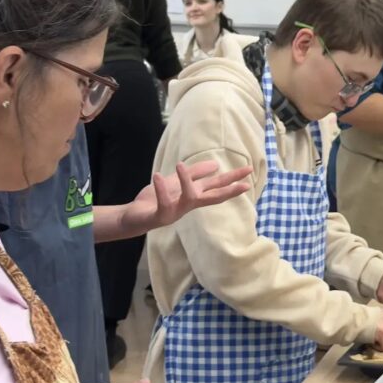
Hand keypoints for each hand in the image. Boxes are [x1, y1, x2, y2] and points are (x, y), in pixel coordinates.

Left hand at [119, 160, 252, 235]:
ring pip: (188, 198)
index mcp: (192, 196)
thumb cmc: (155, 200)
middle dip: (229, 189)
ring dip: (186, 181)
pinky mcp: (160, 215)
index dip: (232, 181)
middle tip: (245, 183)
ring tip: (179, 165)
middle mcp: (188, 205)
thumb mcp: (176, 182)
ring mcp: (175, 211)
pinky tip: (158, 176)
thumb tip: (216, 165)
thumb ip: (195, 174)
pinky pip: (164, 203)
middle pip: (213, 196)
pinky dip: (162, 189)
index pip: (216, 187)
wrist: (132, 217)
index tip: (249, 175)